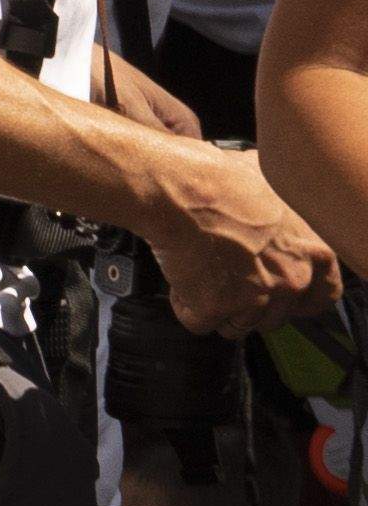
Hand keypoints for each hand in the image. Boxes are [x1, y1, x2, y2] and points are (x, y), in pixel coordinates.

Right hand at [149, 137, 334, 339]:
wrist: (183, 189)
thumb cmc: (225, 180)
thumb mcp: (279, 186)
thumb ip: (287, 213)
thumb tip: (277, 206)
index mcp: (316, 253)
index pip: (324, 295)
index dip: (298, 297)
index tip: (278, 291)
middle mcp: (293, 281)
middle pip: (274, 317)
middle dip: (249, 303)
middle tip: (227, 277)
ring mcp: (256, 298)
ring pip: (237, 325)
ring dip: (218, 307)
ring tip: (201, 275)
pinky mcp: (216, 308)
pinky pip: (199, 322)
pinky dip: (186, 305)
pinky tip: (182, 277)